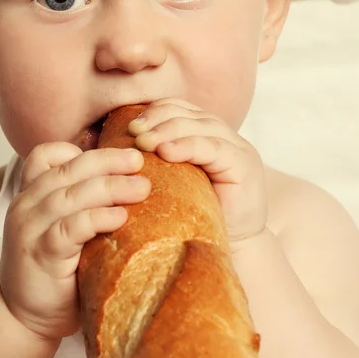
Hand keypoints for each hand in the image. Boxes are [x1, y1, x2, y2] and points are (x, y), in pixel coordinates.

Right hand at [0, 142, 150, 340]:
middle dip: (108, 161)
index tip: (117, 155)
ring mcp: (29, 229)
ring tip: (142, 188)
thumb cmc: (53, 273)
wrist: (23, 318)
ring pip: (70, 195)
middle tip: (140, 161)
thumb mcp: (63, 230)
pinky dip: (96, 219)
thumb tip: (133, 186)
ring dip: (110, 187)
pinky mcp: (40, 254)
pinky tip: (120, 217)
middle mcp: (26, 205)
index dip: (80, 150)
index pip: (46, 155)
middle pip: (68, 170)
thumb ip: (82, 207)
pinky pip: (69, 228)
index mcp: (31, 195)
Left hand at [127, 98, 267, 249]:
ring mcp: (237, 147)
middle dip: (157, 120)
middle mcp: (223, 135)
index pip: (178, 109)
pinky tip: (166, 152)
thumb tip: (113, 152)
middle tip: (134, 132)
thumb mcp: (173, 184)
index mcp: (204, 134)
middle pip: (187, 114)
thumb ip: (156, 163)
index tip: (129, 126)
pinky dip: (187, 146)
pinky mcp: (244, 164)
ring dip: (168, 131)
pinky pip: (213, 148)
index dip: (154, 112)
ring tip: (144, 141)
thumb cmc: (196, 219)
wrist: (233, 248)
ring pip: (199, 126)